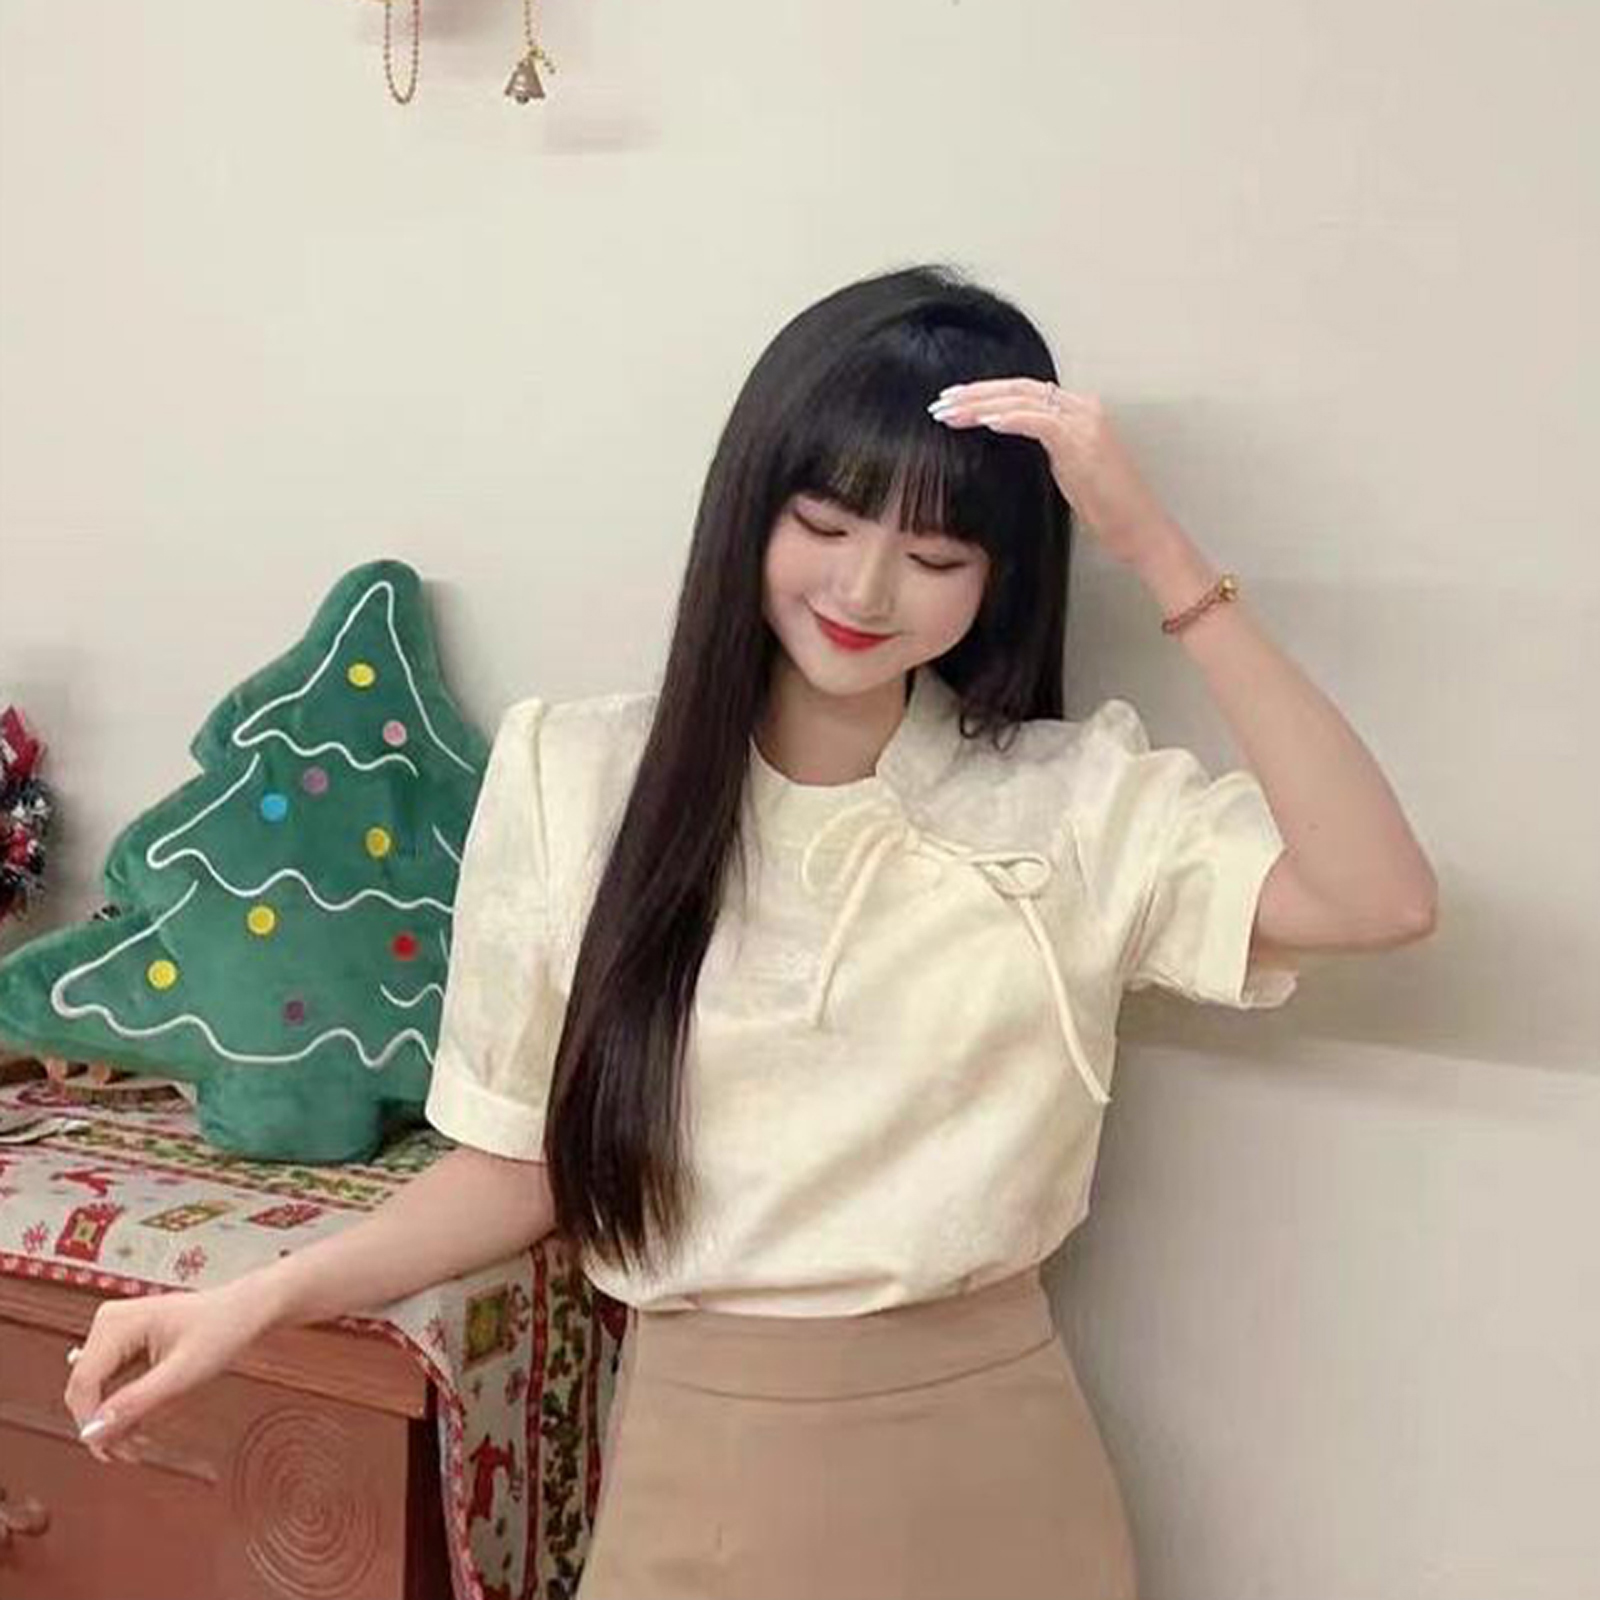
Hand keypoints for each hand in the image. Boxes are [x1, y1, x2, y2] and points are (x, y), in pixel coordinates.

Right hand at [63, 1278, 276, 1464]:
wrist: (247, 1310)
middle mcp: (108, 1323)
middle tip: (129, 1454)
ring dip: (112, 1419)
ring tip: (138, 1443)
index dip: (91, 1423)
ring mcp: (114, 1332)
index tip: (112, 1452)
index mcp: (116, 1322)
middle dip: (103, 1425)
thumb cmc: (223, 1329)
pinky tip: (140, 1423)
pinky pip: (109, 1384)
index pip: (82, 1384)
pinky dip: (122, 1407)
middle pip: (85, 1390)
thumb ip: (136, 1402)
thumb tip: (94, 1432)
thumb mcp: (182, 1373)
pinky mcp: (123, 1344)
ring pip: (95, 1391)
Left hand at [929, 380, 1179, 566]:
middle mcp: (1082, 407)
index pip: (1022, 392)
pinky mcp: (1083, 441)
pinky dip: (1009, 418)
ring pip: (1022, 400)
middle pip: (1018, 388)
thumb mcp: (1067, 471)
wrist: (1139, 529)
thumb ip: (1044, 449)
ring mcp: (1084, 421)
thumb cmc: (1106, 508)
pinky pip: (1038, 421)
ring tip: (949, 414)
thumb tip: (1009, 441)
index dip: (984, 394)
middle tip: (939, 404)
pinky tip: (984, 422)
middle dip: (974, 394)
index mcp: (1077, 411)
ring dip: (981, 406)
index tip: (952, 404)